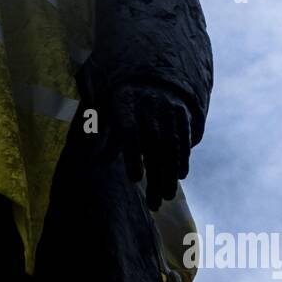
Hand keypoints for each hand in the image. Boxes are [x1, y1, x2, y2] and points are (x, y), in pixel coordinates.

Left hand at [105, 82, 192, 208]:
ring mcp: (168, 108)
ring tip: (167, 196)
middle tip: (155, 203)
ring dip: (170, 172)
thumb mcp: (109, 113)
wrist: (151, 77)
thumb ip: (107, 137)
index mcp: (125, 102)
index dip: (133, 155)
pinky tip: (180, 176)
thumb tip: (97, 161)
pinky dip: (183, 157)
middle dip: (155, 176)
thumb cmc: (123, 104)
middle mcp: (149, 104)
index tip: (135, 180)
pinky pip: (184, 137)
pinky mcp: (182, 113)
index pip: (129, 130)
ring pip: (171, 145)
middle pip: (152, 145)